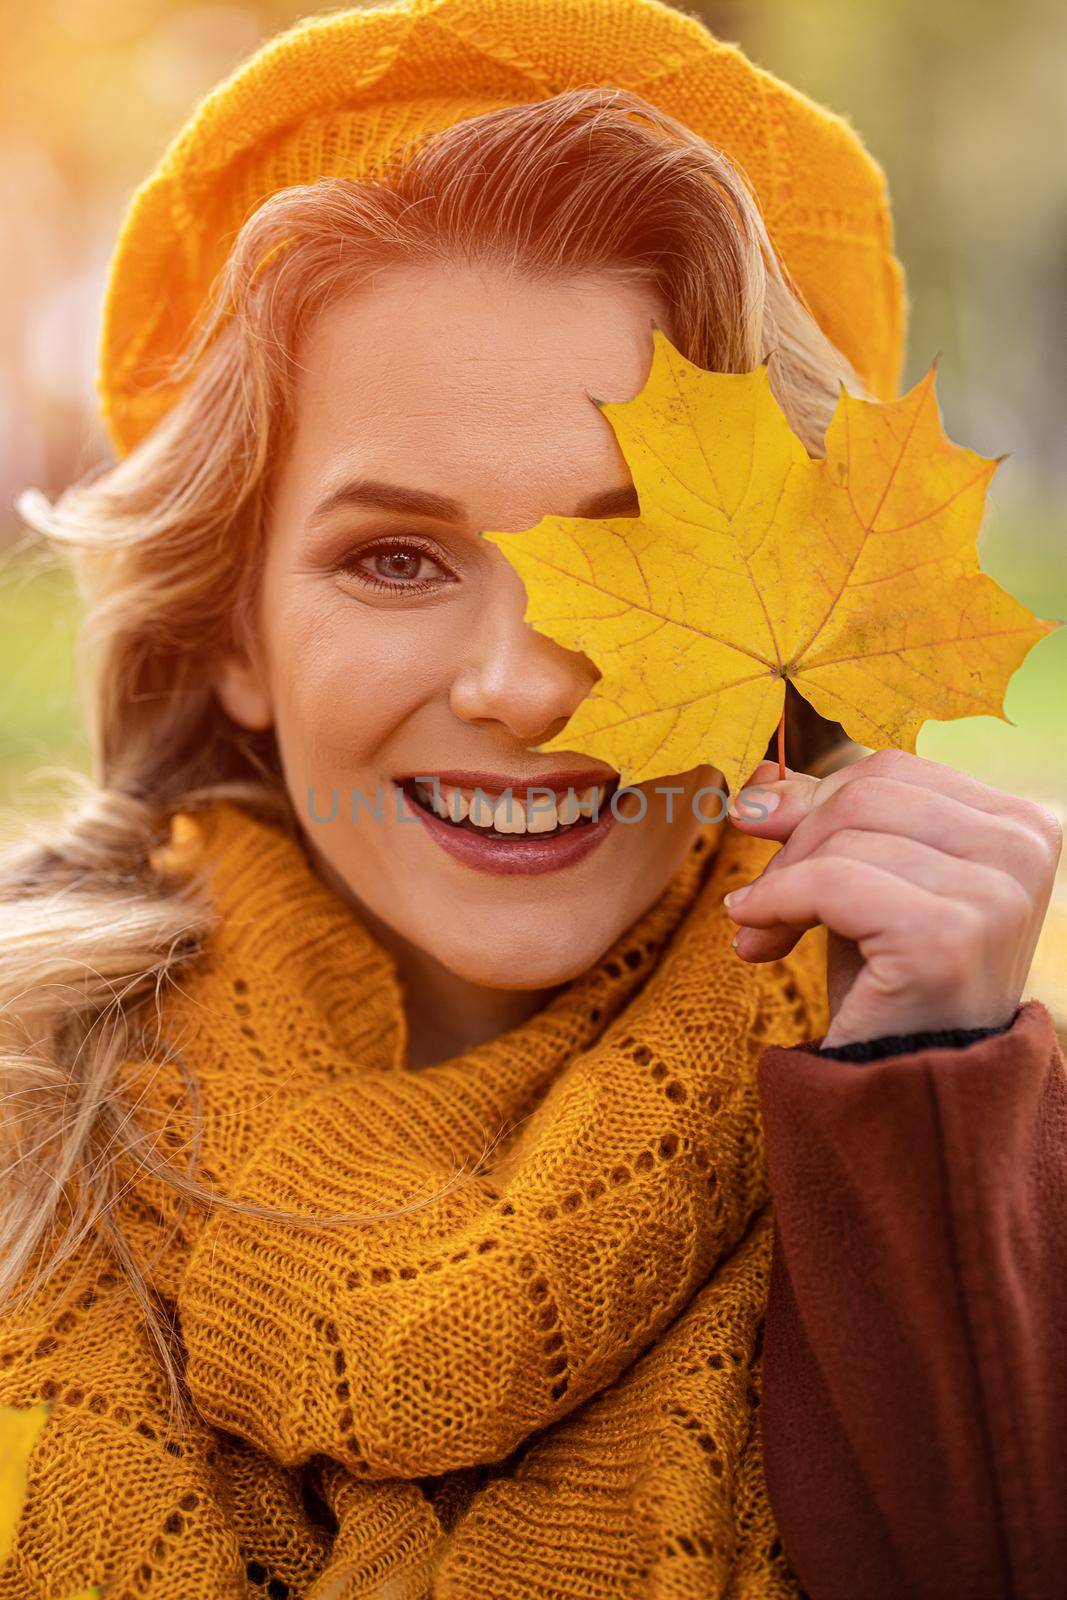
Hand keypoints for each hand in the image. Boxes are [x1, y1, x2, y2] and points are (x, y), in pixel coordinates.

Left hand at [724, 748, 1061, 1048]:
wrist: (907, 1093)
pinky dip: (776, 904)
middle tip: (760, 901)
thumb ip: (827, 818)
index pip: (892, 772)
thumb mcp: (866, 879)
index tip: (772, 850)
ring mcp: (995, 893)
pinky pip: (830, 883)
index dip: (815, 806)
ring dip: (781, 883)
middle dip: (796, 842)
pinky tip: (756, 940)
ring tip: (764, 934)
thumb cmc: (892, 983)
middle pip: (868, 791)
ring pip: (845, 832)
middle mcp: (1025, 849)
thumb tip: (756, 783)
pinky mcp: (948, 937)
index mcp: (1021, 824)